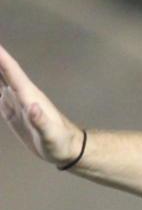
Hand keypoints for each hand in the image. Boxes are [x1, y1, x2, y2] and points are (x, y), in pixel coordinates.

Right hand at [0, 42, 85, 166]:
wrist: (67, 150)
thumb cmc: (61, 142)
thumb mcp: (51, 134)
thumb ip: (41, 121)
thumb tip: (32, 106)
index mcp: (30, 97)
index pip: (13, 73)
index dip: (2, 58)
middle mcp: (22, 96)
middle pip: (4, 72)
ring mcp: (18, 104)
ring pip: (1, 81)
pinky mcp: (14, 114)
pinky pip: (0, 96)